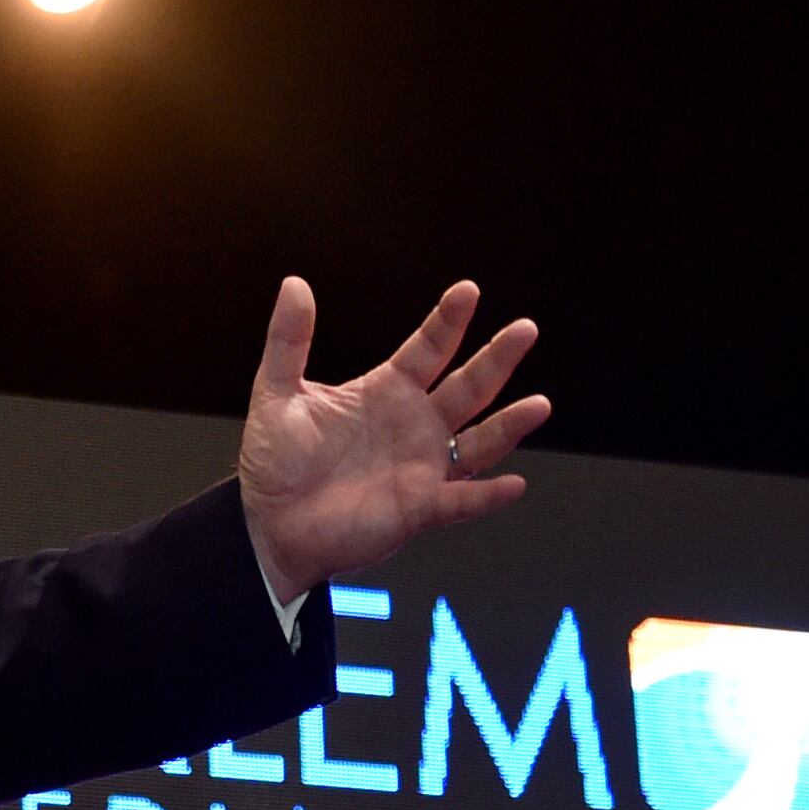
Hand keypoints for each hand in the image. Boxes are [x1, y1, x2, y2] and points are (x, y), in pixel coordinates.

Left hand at [237, 278, 549, 601]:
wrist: (269, 525)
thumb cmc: (274, 462)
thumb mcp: (277, 394)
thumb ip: (288, 341)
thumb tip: (294, 285)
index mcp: (385, 391)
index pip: (428, 349)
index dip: (448, 321)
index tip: (468, 292)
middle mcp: (414, 425)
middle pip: (468, 386)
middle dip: (497, 358)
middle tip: (525, 329)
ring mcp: (422, 466)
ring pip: (478, 442)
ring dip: (509, 425)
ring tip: (539, 404)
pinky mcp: (420, 508)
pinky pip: (462, 501)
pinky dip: (488, 496)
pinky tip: (513, 484)